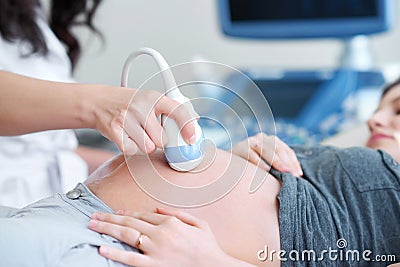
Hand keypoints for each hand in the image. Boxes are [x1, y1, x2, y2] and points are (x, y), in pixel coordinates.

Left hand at [88, 208, 235, 266]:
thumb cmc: (209, 247)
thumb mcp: (200, 224)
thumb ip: (179, 213)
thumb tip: (158, 209)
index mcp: (171, 222)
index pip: (144, 214)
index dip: (128, 212)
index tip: (116, 212)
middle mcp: (160, 233)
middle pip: (130, 221)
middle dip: (109, 217)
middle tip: (93, 215)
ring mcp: (156, 250)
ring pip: (126, 235)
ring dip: (107, 228)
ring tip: (92, 225)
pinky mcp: (153, 266)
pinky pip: (130, 259)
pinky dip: (115, 253)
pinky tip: (102, 248)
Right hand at [89, 85, 196, 154]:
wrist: (98, 101)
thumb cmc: (128, 103)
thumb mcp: (150, 100)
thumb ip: (170, 109)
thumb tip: (194, 120)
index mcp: (154, 97)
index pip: (178, 111)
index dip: (188, 127)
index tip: (192, 139)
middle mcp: (141, 106)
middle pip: (162, 139)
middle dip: (159, 140)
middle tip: (150, 132)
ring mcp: (126, 118)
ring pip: (148, 147)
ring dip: (144, 145)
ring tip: (137, 133)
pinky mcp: (114, 130)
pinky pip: (131, 150)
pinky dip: (130, 147)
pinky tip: (126, 136)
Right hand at [232, 133, 302, 175]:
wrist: (226, 165)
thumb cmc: (250, 168)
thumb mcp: (266, 164)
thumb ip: (278, 166)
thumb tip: (297, 176)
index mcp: (271, 141)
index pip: (286, 150)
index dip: (294, 161)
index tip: (299, 174)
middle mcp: (262, 138)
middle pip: (279, 149)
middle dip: (287, 162)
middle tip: (294, 175)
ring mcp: (251, 141)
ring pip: (266, 150)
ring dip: (276, 161)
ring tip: (284, 172)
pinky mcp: (241, 147)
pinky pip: (251, 154)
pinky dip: (259, 162)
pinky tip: (266, 170)